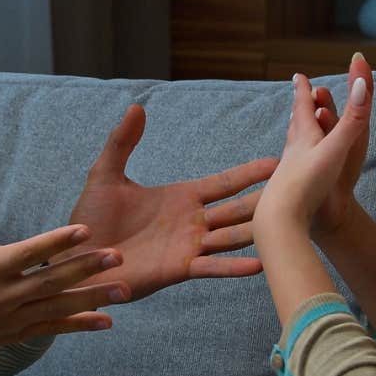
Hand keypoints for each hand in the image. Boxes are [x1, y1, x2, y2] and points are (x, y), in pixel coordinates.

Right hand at [0, 169, 128, 364]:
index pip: (26, 253)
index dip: (56, 242)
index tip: (85, 230)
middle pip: (50, 282)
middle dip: (87, 269)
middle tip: (119, 257)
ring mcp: (7, 319)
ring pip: (57, 308)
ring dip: (92, 299)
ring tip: (124, 290)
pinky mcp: (11, 334)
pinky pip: (51, 329)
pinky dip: (78, 325)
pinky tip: (106, 321)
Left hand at [64, 104, 277, 300]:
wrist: (76, 259)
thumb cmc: (90, 219)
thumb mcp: (106, 175)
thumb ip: (122, 142)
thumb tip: (138, 106)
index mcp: (180, 197)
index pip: (223, 183)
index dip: (249, 173)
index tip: (278, 161)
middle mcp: (191, 222)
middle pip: (238, 209)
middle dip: (266, 200)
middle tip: (299, 190)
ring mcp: (189, 246)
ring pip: (233, 236)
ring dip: (258, 231)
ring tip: (289, 226)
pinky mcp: (179, 269)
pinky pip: (212, 266)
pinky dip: (235, 266)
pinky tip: (260, 264)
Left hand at [256, 59, 373, 242]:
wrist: (282, 221)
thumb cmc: (308, 183)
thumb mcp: (336, 149)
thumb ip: (351, 120)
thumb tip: (361, 83)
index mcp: (304, 139)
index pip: (302, 108)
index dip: (303, 91)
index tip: (297, 76)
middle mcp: (292, 153)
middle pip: (295, 125)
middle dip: (299, 109)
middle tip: (297, 97)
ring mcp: (286, 173)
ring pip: (291, 147)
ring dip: (295, 133)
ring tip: (294, 128)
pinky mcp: (286, 193)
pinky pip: (291, 171)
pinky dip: (294, 162)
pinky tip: (292, 171)